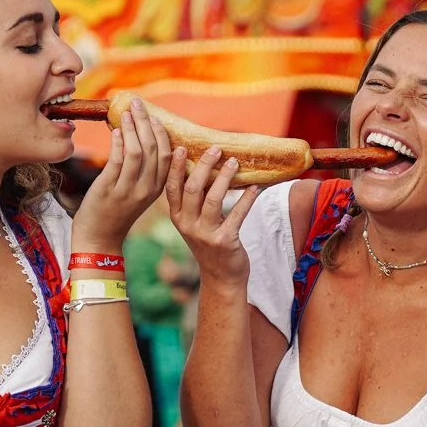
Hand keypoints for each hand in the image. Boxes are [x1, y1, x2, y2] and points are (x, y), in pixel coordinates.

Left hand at [71, 105, 170, 251]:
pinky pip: (116, 161)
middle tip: (138, 104)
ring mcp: (128, 190)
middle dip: (145, 122)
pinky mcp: (108, 189)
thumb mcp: (137, 193)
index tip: (155, 116)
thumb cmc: (116, 212)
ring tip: (125, 113)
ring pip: (136, 152)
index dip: (162, 133)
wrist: (99, 239)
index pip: (168, 155)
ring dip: (130, 128)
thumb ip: (142, 170)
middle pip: (153, 148)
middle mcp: (146, 188)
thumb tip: (138, 138)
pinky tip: (114, 131)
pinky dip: (117, 142)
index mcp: (157, 188)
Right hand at [165, 147, 258, 283]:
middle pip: (192, 189)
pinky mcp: (225, 241)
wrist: (221, 277)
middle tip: (216, 150)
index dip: (175, 168)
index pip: (172, 188)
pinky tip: (254, 187)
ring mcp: (205, 234)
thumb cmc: (210, 243)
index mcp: (177, 217)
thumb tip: (204, 166)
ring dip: (225, 178)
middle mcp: (187, 225)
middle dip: (204, 166)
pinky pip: (237, 214)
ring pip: (213, 199)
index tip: (182, 148)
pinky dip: (246, 199)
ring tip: (235, 162)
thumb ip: (196, 200)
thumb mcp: (195, 222)